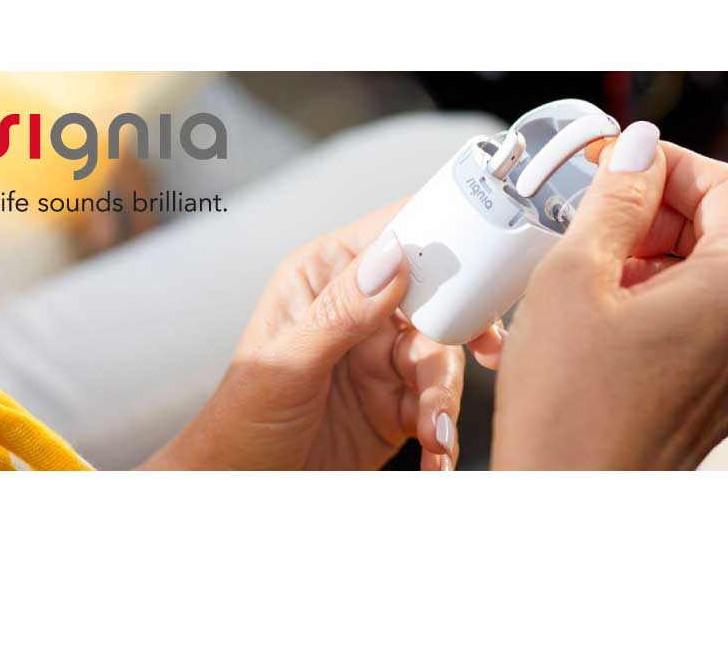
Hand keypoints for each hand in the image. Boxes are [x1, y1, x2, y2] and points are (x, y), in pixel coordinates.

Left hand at [142, 201, 504, 470]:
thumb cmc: (240, 421)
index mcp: (327, 278)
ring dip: (445, 400)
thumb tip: (392, 259)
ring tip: (435, 435)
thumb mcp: (286, 363)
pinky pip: (438, 408)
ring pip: (442, 361)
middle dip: (463, 331)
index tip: (481, 258)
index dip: (440, 238)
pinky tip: (434, 456)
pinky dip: (441, 433)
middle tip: (488, 351)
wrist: (240, 490)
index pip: (393, 236)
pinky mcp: (397, 404)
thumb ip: (341, 312)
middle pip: (435, 301)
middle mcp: (360, 311)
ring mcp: (381, 359)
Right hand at [491, 124, 727, 468]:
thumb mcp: (575, 277)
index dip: (674, 164)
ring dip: (670, 252)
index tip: (624, 163)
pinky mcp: (720, 399)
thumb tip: (636, 150)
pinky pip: (712, 325)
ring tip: (602, 260)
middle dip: (674, 208)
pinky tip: (611, 308)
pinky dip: (671, 297)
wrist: (566, 503)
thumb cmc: (567, 407)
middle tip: (610, 208)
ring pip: (724, 278)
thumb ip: (615, 200)